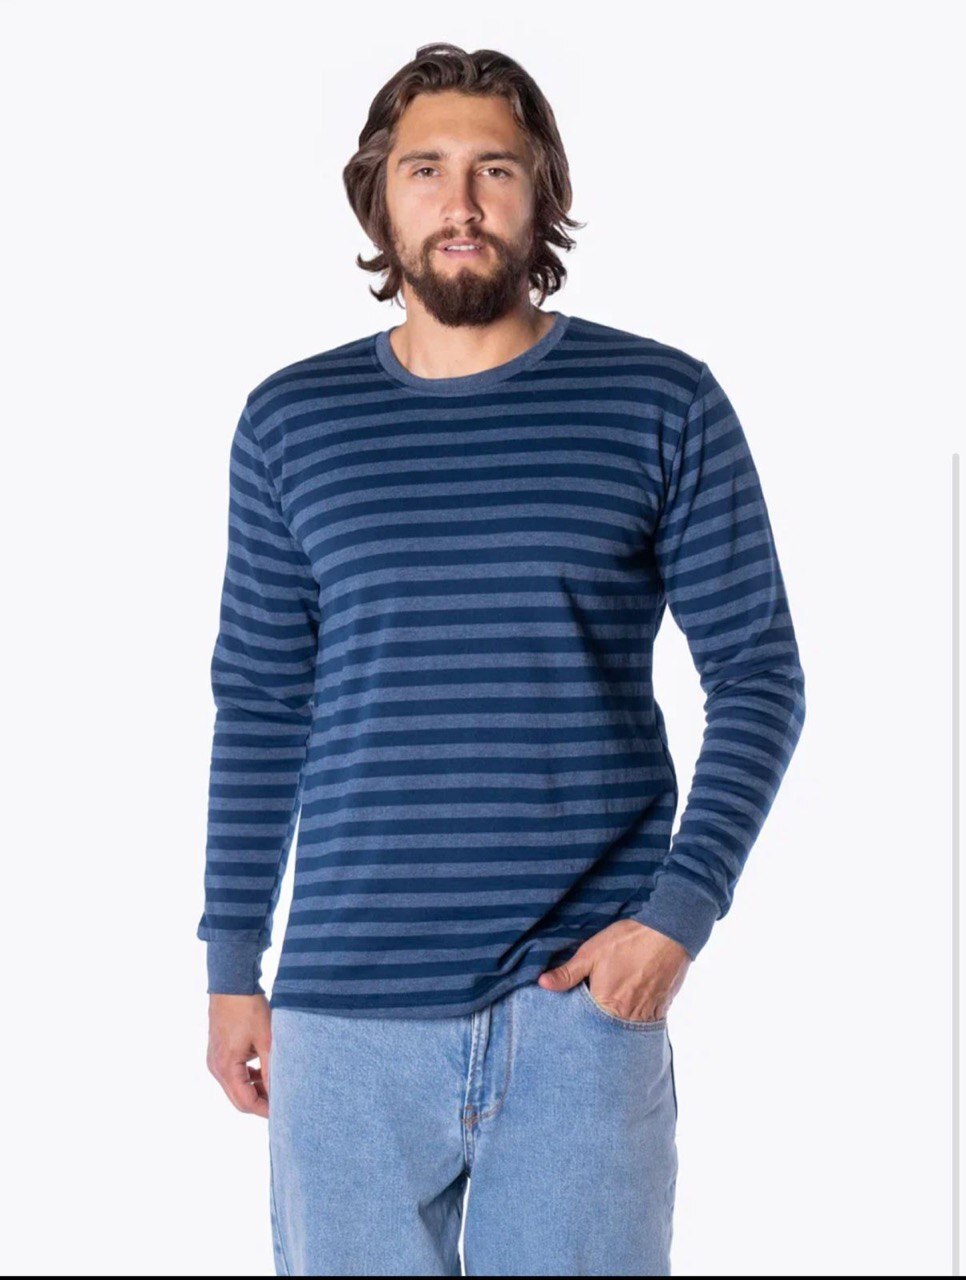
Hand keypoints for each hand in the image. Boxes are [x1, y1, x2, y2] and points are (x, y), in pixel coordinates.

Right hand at [206, 993, 272, 1117]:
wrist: (231, 983)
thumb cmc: (248, 1008)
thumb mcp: (266, 1039)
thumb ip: (271, 1068)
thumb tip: (279, 1093)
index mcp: (226, 1068)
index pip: (246, 1102)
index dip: (265, 1110)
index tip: (284, 1112)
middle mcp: (215, 1068)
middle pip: (238, 1099)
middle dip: (260, 1102)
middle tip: (283, 1102)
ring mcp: (214, 1060)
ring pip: (235, 1087)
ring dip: (254, 1090)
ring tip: (276, 1086)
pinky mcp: (218, 1052)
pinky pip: (233, 1074)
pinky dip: (248, 1077)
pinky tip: (264, 1071)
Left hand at [538, 919, 690, 1020]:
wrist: (669, 932)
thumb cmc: (628, 941)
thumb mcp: (591, 952)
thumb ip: (567, 972)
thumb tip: (542, 984)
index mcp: (607, 1004)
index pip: (586, 1025)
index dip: (580, 1022)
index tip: (573, 1018)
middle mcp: (628, 1016)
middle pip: (608, 1032)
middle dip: (599, 1027)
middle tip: (594, 1017)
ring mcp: (647, 1015)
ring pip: (628, 1031)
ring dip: (618, 1025)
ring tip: (613, 1014)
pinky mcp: (662, 1009)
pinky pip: (646, 1024)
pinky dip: (637, 1020)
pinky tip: (632, 1008)